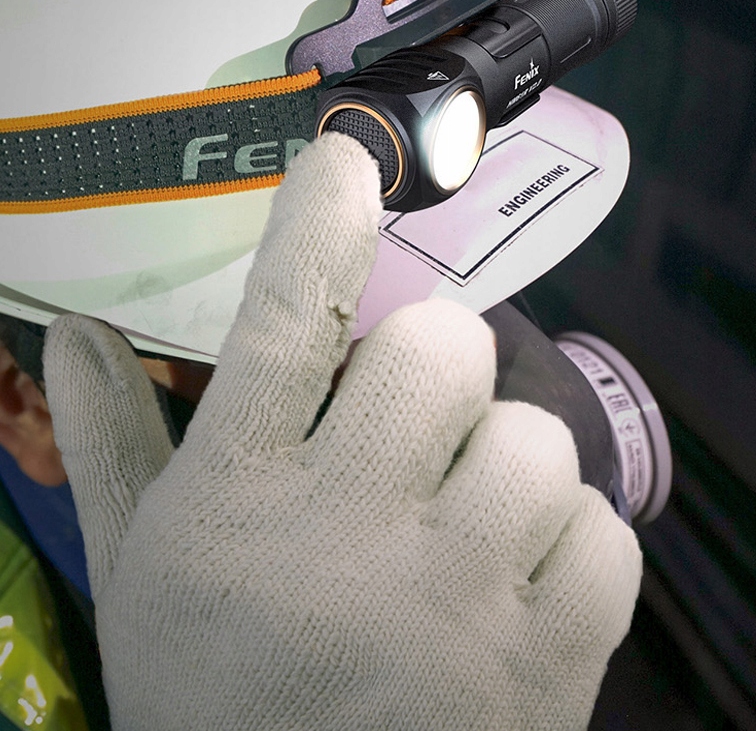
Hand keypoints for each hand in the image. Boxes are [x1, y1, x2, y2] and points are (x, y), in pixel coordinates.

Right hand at [44, 133, 640, 730]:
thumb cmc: (222, 694)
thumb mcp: (145, 576)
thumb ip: (115, 444)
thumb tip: (73, 333)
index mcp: (239, 504)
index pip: (282, 320)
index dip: (317, 221)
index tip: (345, 159)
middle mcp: (350, 539)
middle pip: (447, 348)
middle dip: (436, 368)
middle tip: (411, 424)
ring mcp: (461, 605)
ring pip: (539, 438)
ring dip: (504, 467)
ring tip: (457, 533)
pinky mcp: (552, 665)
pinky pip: (603, 530)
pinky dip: (568, 547)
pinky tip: (512, 590)